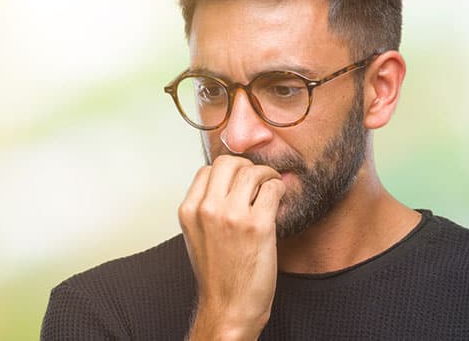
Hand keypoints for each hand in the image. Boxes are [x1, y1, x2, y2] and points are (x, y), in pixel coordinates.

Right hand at [178, 155, 284, 339]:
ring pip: (253, 171)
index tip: (241, 181)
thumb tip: (229, 183)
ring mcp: (232, 216)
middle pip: (229, 162)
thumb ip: (207, 208)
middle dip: (248, 166)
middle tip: (259, 179)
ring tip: (271, 188)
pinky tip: (278, 200)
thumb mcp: (198, 235)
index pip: (208, 169)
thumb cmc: (218, 275)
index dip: (229, 171)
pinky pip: (273, 188)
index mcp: (189, 211)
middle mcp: (207, 210)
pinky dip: (279, 189)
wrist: (229, 306)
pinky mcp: (258, 225)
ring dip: (267, 175)